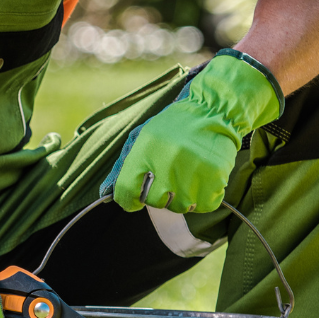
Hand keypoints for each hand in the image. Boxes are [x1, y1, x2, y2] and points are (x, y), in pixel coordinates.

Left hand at [103, 50, 282, 213]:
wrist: (214, 111)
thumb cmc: (174, 126)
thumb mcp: (142, 137)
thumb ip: (122, 166)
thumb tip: (104, 194)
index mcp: (145, 150)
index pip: (126, 190)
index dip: (127, 200)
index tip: (133, 200)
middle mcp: (167, 163)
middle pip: (154, 202)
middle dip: (158, 195)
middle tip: (168, 177)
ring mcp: (192, 172)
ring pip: (179, 206)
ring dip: (182, 197)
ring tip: (187, 174)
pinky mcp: (214, 178)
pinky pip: (204, 206)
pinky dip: (203, 198)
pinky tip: (202, 179)